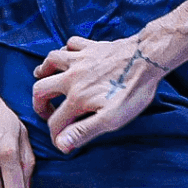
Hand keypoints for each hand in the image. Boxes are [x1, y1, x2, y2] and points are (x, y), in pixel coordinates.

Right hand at [29, 35, 168, 151]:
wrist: (148, 58)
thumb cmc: (133, 90)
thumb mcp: (111, 118)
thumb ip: (84, 131)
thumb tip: (61, 144)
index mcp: (77, 98)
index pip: (55, 121)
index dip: (55, 135)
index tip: (60, 141)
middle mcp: (73, 77)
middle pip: (41, 89)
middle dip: (39, 103)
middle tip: (45, 111)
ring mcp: (81, 59)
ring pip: (51, 60)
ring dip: (44, 71)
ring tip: (44, 78)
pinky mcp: (92, 46)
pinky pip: (71, 43)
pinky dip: (66, 49)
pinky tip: (69, 55)